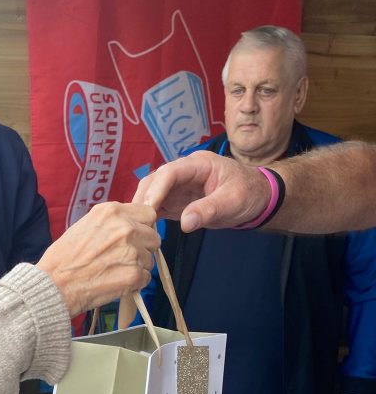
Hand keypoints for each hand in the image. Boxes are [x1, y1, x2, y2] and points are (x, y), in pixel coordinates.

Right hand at [37, 202, 158, 316]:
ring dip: (137, 266)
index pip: (148, 214)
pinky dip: (134, 283)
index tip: (134, 236)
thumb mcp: (85, 225)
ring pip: (150, 259)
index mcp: (112, 212)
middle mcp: (125, 228)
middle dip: (143, 247)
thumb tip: (132, 225)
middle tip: (123, 258)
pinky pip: (145, 278)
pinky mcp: (134, 274)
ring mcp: (132, 252)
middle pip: (154, 237)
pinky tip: (115, 282)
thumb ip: (112, 222)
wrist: (55, 284)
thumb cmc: (64, 257)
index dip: (142, 226)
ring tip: (114, 271)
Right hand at [132, 151, 270, 231]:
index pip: (169, 172)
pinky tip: (142, 229)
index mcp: (198, 165)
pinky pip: (158, 206)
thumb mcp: (233, 202)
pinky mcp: (177, 201)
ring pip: (151, 193)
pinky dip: (149, 216)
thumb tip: (185, 223)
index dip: (156, 189)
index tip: (147, 209)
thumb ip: (208, 210)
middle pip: (154, 181)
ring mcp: (179, 187)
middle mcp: (184, 172)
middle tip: (135, 222)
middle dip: (143, 199)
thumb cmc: (249, 193)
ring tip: (136, 227)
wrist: (258, 198)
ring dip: (142, 209)